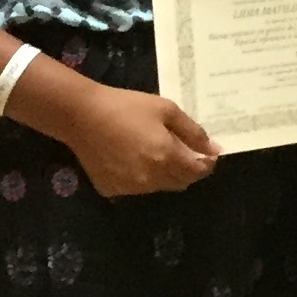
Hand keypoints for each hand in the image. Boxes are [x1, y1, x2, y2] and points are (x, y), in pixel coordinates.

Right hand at [62, 82, 219, 194]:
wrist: (82, 115)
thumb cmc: (127, 107)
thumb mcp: (167, 110)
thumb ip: (193, 133)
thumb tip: (214, 150)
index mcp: (166, 157)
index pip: (197, 172)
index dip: (206, 164)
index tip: (206, 153)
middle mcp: (149, 178)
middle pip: (180, 182)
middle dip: (187, 169)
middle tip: (182, 151)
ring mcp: (128, 187)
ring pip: (158, 187)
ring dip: (165, 174)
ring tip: (154, 151)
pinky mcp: (110, 189)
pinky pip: (135, 188)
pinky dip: (141, 178)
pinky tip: (132, 159)